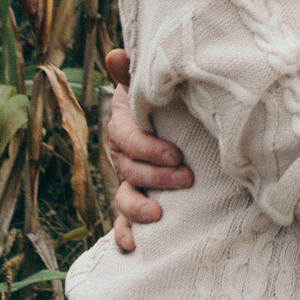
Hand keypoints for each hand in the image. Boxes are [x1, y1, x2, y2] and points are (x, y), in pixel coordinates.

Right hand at [103, 47, 192, 253]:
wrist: (183, 131)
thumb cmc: (169, 106)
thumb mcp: (155, 88)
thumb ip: (135, 73)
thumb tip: (114, 53)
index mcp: (125, 128)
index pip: (126, 138)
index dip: (148, 147)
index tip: (176, 154)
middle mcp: (123, 157)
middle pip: (128, 170)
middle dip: (154, 176)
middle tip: (186, 178)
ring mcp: (128, 183)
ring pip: (123, 197)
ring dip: (137, 208)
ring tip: (159, 215)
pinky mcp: (137, 205)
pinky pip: (121, 224)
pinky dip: (123, 236)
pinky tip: (131, 246)